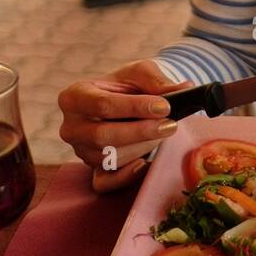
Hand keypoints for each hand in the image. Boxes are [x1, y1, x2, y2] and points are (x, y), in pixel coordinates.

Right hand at [58, 59, 196, 193]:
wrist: (123, 103)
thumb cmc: (127, 85)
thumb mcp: (139, 73)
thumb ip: (157, 80)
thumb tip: (184, 89)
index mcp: (74, 97)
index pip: (102, 104)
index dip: (135, 107)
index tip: (165, 106)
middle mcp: (71, 127)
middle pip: (103, 135)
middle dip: (141, 131)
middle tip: (170, 124)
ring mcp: (80, 152)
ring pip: (109, 157)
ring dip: (142, 147)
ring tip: (164, 132)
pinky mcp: (93, 170)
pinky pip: (105, 183)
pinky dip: (127, 177)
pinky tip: (145, 163)